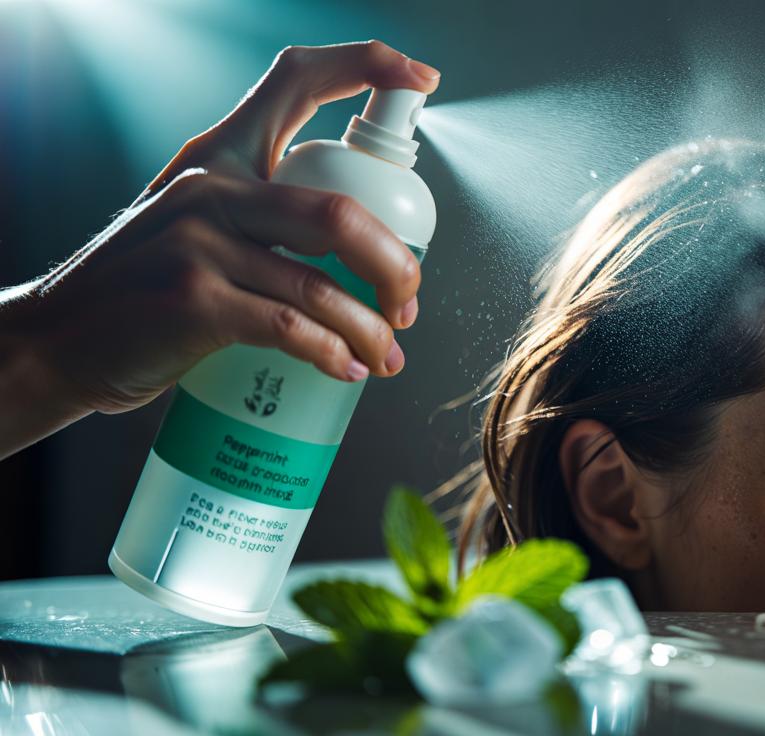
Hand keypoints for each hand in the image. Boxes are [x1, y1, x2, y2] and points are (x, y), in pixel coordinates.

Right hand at [0, 41, 439, 458]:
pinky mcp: (194, 301)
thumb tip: (363, 249)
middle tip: (410, 304)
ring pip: (322, 286)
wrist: (59, 342)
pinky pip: (291, 328)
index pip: (296, 80)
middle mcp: (210, 188)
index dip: (365, 67)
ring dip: (372, 329)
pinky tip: (346, 369)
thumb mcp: (192, 222)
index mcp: (218, 155)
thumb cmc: (143, 288)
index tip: (420, 80)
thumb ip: (260, 214)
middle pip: (339, 212)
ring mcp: (199, 244)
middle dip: (395, 266)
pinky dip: (333, 354)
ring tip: (387, 356)